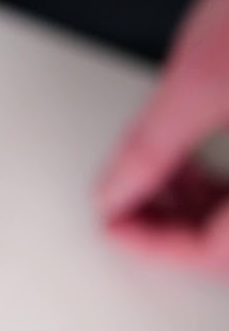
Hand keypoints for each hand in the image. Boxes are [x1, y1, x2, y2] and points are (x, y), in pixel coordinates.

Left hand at [97, 0, 228, 274]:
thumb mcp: (200, 77)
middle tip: (131, 206)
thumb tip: (112, 194)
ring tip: (158, 181)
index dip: (156, 247)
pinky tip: (196, 163)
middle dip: (180, 228)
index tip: (111, 225)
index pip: (219, 253)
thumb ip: (151, 148)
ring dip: (205, 207)